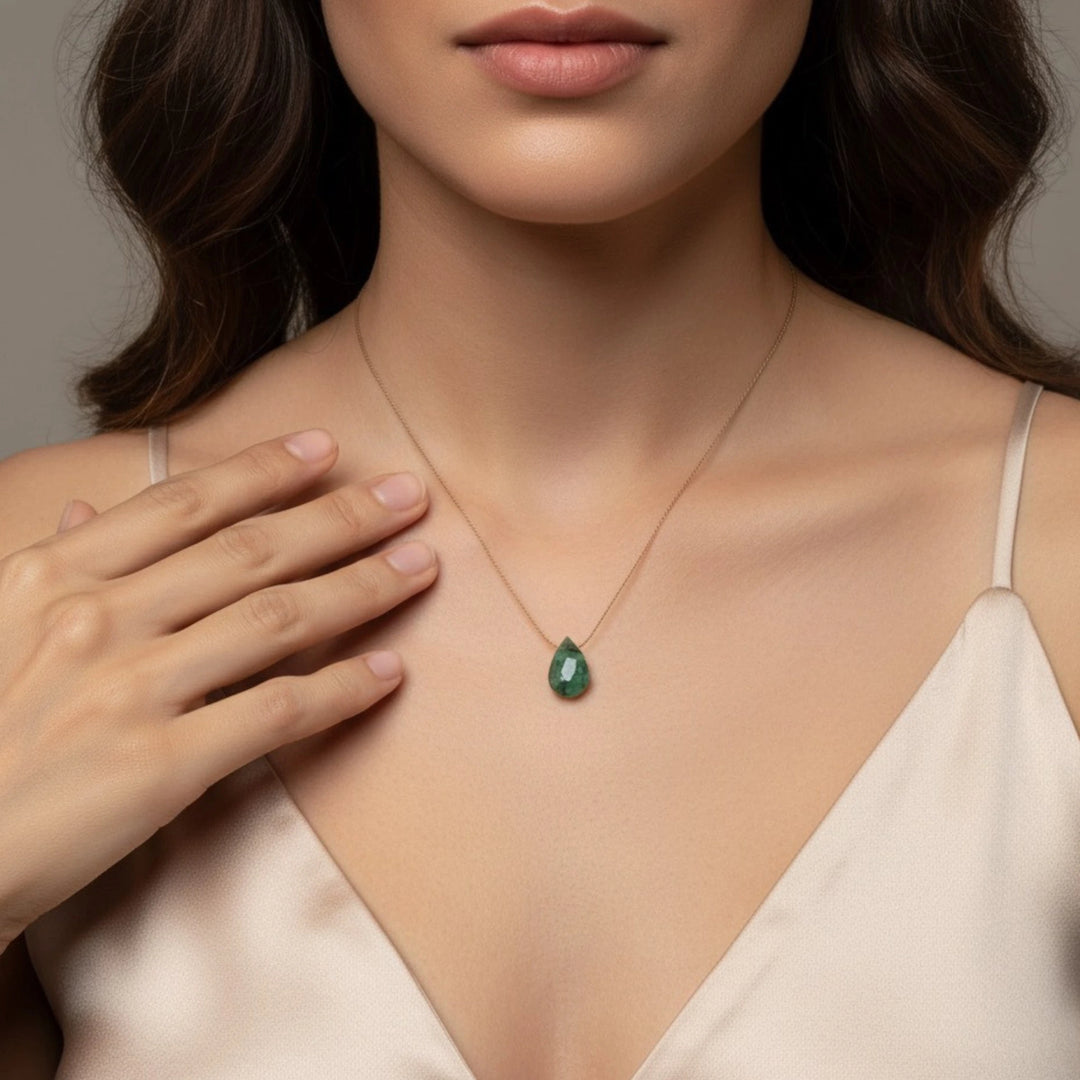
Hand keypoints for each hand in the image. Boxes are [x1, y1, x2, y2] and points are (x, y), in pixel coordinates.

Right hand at [0, 429, 437, 947]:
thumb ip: (56, 566)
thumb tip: (89, 511)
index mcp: (57, 576)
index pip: (183, 504)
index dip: (264, 470)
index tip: (326, 447)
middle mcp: (98, 618)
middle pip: (249, 550)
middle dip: (341, 516)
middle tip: (409, 495)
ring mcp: (130, 689)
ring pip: (276, 618)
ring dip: (362, 586)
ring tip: (420, 566)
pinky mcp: (159, 764)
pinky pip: (276, 711)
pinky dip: (342, 688)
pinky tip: (388, 673)